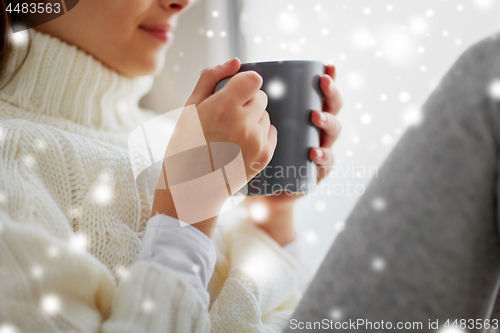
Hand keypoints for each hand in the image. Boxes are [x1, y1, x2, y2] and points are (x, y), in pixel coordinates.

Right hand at [152, 58, 277, 237]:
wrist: (191, 188)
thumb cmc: (186, 146)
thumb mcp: (190, 108)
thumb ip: (211, 78)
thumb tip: (235, 61)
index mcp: (223, 107)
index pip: (254, 79)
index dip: (244, 83)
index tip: (234, 92)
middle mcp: (244, 123)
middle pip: (262, 96)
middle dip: (248, 102)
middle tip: (228, 118)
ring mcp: (257, 142)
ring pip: (266, 115)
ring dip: (254, 119)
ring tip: (232, 135)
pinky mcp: (265, 156)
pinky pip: (271, 132)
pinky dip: (259, 135)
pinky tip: (240, 145)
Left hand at [245, 64, 342, 244]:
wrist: (250, 188)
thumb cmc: (241, 147)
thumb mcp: (236, 116)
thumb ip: (233, 89)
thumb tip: (236, 62)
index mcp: (301, 113)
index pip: (319, 92)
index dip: (328, 78)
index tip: (326, 67)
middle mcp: (314, 129)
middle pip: (332, 107)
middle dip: (331, 93)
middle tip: (323, 84)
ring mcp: (318, 149)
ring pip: (333, 132)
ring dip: (328, 122)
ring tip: (316, 117)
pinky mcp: (315, 172)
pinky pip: (326, 164)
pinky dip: (323, 157)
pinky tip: (314, 152)